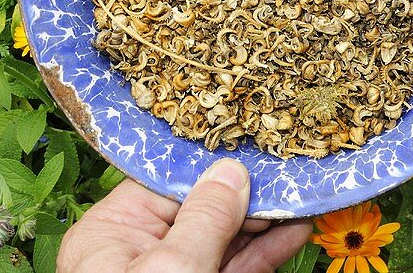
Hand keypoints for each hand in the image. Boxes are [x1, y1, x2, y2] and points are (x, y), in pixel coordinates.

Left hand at [58, 160, 310, 272]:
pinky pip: (238, 268)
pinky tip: (295, 231)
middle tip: (288, 172)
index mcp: (110, 237)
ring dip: (265, 220)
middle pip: (199, 209)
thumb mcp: (172, 269)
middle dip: (245, 193)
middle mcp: (139, 256)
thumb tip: (231, 172)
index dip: (211, 168)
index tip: (253, 151)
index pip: (165, 185)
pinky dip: (267, 252)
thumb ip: (204, 219)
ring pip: (224, 240)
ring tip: (301, 195)